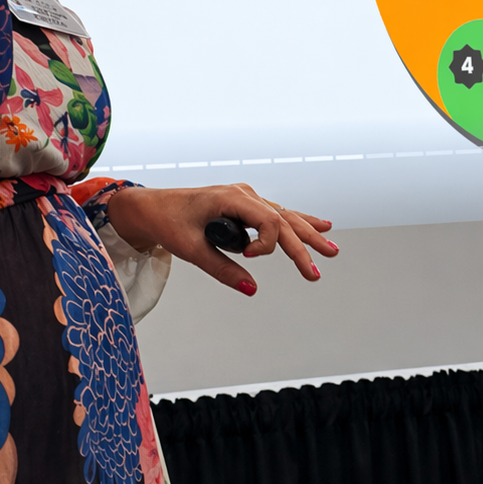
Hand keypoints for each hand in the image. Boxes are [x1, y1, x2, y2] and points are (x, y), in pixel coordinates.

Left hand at [105, 184, 338, 295]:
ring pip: (285, 216)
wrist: (151, 207)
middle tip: (322, 265)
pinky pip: (275, 215)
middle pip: (283, 220)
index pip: (268, 220)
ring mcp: (246, 198)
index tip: (248, 258)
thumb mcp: (191, 250)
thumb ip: (222, 269)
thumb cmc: (167, 222)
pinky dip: (297, 222)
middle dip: (305, 244)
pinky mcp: (244, 205)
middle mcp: (244, 194)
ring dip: (307, 233)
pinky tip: (320, 225)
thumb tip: (252, 289)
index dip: (265, 245)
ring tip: (331, 248)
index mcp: (232, 197)